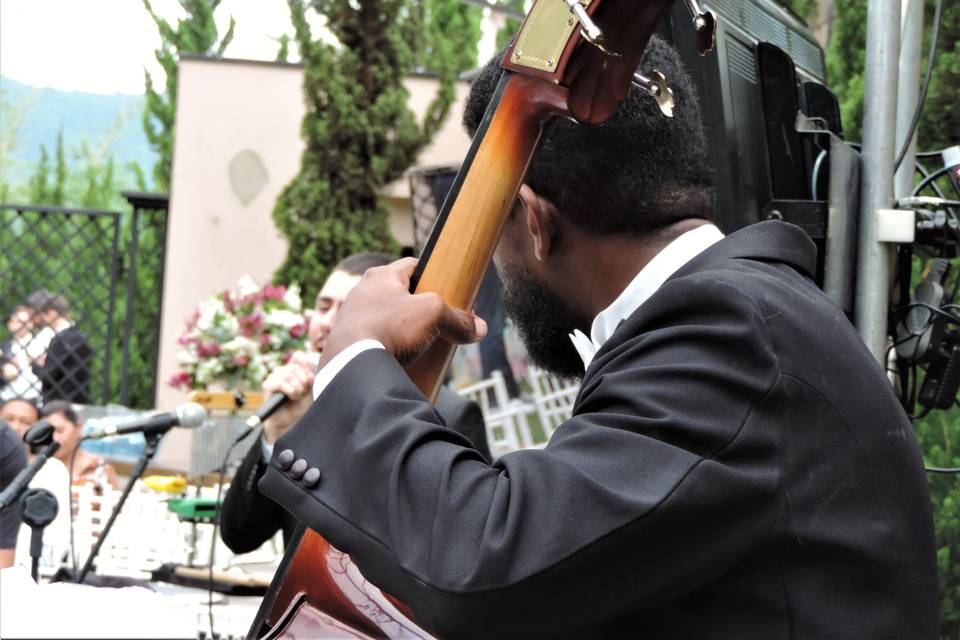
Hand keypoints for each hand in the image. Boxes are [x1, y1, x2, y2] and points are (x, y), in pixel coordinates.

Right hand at [261, 351, 316, 443]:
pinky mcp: (267, 387)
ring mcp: (273, 378)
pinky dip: (289, 390)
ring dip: (297, 388)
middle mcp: (281, 371)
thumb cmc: (299, 406)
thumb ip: (307, 375)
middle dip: (303, 382)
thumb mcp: (308, 389)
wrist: (290, 421)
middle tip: (303, 393)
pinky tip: (292, 397)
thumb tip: (303, 362)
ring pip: (287, 374)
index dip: (306, 368)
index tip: (309, 382)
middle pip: (294, 367)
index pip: (298, 357)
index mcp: (292, 369)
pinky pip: (279, 383)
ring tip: (297, 397)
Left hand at [320, 258, 487, 366]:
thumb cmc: (390, 328)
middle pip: (400, 293)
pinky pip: (373, 338)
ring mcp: (351, 316)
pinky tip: (399, 358)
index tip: (448, 291)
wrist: (352, 364)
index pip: (413, 266)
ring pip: (385, 317)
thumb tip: (479, 329)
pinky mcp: (345, 340)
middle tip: (437, 321)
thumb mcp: (433, 316)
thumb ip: (458, 319)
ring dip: (402, 328)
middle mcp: (362, 290)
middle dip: (419, 307)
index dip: (434, 275)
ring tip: (420, 344)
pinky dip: (387, 344)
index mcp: (381, 275)